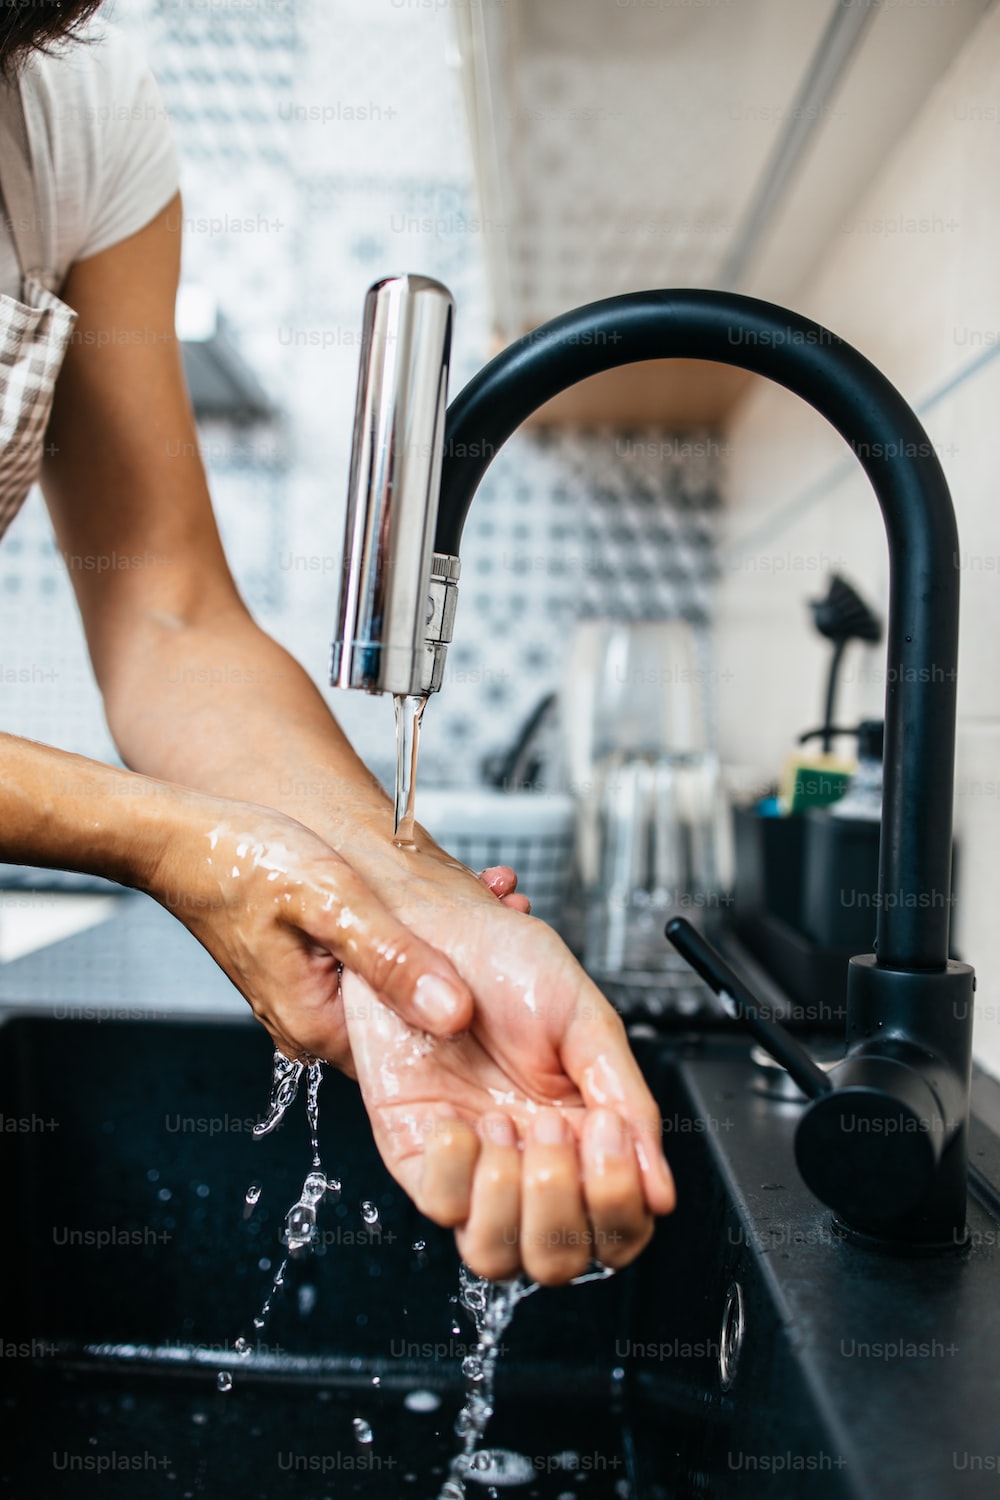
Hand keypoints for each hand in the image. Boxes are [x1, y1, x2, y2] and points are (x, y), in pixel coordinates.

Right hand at [148, 795, 489, 1073]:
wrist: (182, 840)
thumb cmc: (242, 861)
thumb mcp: (330, 901)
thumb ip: (391, 958)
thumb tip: (454, 1013)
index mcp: (322, 1028)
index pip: (423, 1054)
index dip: (475, 1006)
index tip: (515, 955)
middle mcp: (318, 1027)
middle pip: (420, 1016)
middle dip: (471, 965)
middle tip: (513, 905)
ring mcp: (314, 1003)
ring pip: (405, 985)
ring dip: (447, 943)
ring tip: (492, 892)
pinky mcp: (313, 976)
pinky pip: (381, 967)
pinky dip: (414, 936)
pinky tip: (446, 897)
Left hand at [339, 846, 674, 1284]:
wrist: (432, 927)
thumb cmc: (507, 963)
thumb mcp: (586, 1020)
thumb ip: (628, 1101)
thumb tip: (660, 1185)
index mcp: (586, 1138)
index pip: (619, 1227)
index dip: (619, 1203)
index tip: (607, 1136)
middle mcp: (531, 1164)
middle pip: (560, 1258)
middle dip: (561, 1206)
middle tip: (555, 1131)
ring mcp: (473, 1167)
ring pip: (496, 1254)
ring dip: (509, 1199)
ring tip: (505, 1124)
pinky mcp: (416, 1155)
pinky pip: (438, 1206)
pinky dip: (455, 1171)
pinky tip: (461, 1119)